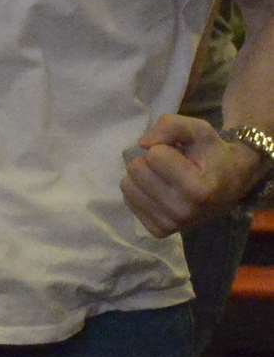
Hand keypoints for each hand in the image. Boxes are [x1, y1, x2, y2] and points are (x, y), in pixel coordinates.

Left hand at [121, 113, 266, 236]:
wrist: (230, 183)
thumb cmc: (211, 154)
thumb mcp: (197, 129)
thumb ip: (170, 126)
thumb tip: (142, 144)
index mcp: (200, 189)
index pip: (154, 155)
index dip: (165, 148)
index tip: (182, 156)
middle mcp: (185, 212)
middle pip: (136, 170)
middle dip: (149, 161)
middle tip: (172, 166)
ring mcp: (171, 225)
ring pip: (127, 186)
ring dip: (142, 175)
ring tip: (166, 178)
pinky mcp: (158, 230)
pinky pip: (129, 200)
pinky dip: (140, 191)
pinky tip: (160, 191)